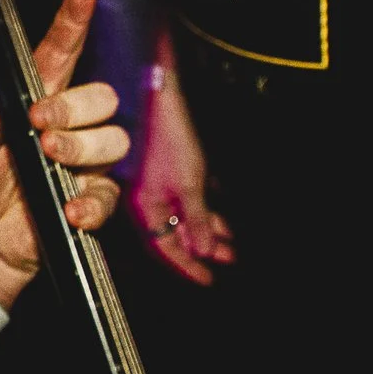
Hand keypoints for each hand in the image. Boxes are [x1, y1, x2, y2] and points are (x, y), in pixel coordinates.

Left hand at [0, 0, 127, 280]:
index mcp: (39, 98)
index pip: (62, 53)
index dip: (74, 21)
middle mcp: (71, 123)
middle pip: (99, 95)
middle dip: (73, 106)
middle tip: (40, 122)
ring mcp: (86, 160)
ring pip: (112, 138)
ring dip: (82, 145)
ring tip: (51, 155)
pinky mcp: (93, 197)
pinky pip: (108, 194)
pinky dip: (92, 202)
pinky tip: (72, 209)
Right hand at [128, 34, 233, 284]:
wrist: (155, 93)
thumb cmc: (167, 134)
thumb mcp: (188, 183)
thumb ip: (195, 218)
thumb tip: (203, 251)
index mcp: (144, 206)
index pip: (165, 248)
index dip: (188, 267)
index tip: (208, 281)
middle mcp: (144, 199)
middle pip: (173, 234)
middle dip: (201, 250)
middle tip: (228, 261)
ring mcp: (151, 185)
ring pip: (179, 217)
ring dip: (204, 230)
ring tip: (228, 242)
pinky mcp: (161, 170)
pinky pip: (180, 200)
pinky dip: (199, 210)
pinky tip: (215, 214)